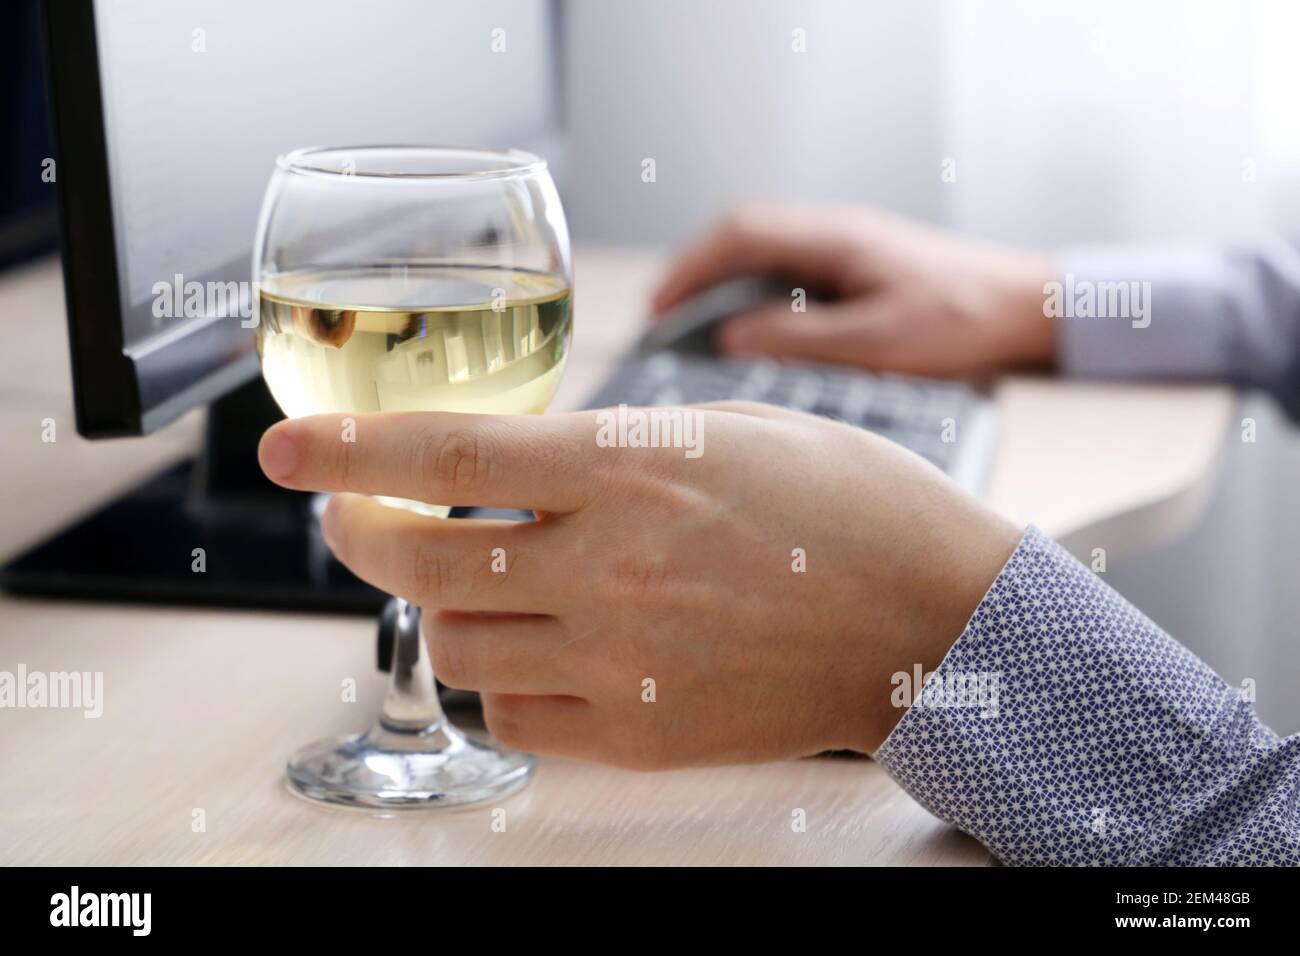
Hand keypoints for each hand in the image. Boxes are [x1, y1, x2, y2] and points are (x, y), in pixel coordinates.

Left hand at [259, 404, 1020, 767]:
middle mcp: (609, 563)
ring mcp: (621, 657)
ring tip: (483, 581)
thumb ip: (612, 446)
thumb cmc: (849, 505)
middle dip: (361, 531)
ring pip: (456, 640)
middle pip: (420, 555)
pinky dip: (503, 678)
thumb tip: (517, 461)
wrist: (931, 617)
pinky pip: (514, 714)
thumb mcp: (729, 430)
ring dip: (446, 603)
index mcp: (632, 467)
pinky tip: (542, 648)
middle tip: (358, 518)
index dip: (346, 446)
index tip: (286, 446)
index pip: (445, 451)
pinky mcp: (639, 732)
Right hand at [652, 203, 1055, 376]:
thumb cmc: (966, 323)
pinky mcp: (862, 266)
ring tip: (696, 324)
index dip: (691, 269)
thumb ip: (802, 341)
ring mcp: (850, 246)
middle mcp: (838, 232)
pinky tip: (753, 326)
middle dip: (696, 272)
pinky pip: (792, 268)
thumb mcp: (879, 343)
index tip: (660, 308)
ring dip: (724, 281)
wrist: (1030, 308)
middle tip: (664, 317)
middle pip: (744, 234)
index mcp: (836, 239)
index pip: (741, 235)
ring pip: (767, 250)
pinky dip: (756, 290)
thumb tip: (732, 340)